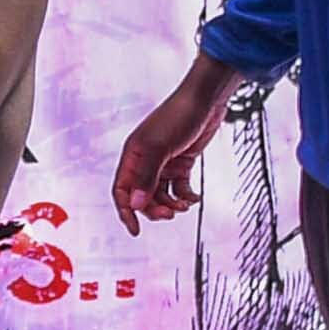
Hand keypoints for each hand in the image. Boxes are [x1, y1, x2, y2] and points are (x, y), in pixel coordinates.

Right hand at [109, 56, 241, 230]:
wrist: (205, 100)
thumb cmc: (178, 116)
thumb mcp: (159, 148)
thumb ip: (146, 177)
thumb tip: (136, 204)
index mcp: (133, 157)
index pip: (122, 191)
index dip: (127, 211)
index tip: (135, 230)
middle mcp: (145, 161)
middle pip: (143, 197)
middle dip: (155, 209)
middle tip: (171, 214)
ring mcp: (164, 163)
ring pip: (161, 194)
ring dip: (171, 204)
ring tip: (184, 206)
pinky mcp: (181, 162)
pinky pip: (179, 187)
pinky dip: (185, 196)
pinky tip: (194, 198)